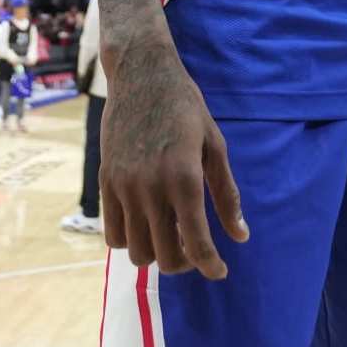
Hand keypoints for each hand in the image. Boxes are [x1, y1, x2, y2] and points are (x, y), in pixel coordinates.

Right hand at [101, 41, 246, 279]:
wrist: (141, 74)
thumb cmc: (185, 106)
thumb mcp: (215, 145)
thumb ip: (226, 194)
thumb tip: (240, 235)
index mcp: (183, 178)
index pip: (196, 242)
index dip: (210, 265)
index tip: (220, 272)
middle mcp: (150, 188)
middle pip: (163, 256)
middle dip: (184, 263)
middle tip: (195, 251)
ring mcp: (123, 186)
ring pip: (135, 251)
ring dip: (156, 253)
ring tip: (170, 237)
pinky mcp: (106, 181)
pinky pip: (112, 232)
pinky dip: (131, 239)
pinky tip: (147, 225)